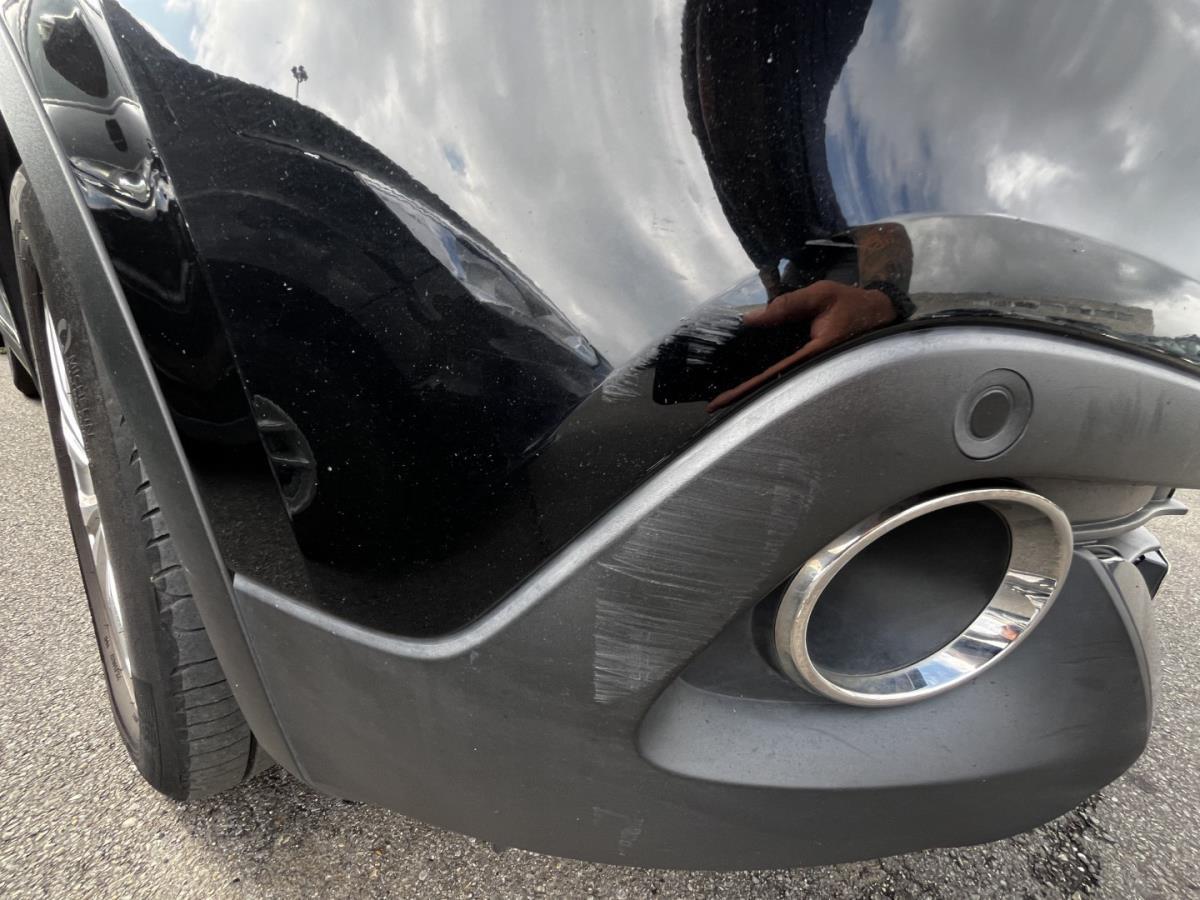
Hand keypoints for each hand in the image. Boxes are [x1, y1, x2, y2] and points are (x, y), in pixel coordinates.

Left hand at [706, 280, 895, 411]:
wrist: (879, 312)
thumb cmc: (851, 303)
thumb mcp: (820, 296)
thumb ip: (787, 306)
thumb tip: (750, 318)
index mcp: (814, 357)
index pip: (772, 377)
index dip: (746, 390)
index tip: (722, 402)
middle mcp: (812, 369)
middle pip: (772, 386)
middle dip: (744, 396)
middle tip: (715, 405)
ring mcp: (811, 368)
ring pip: (778, 381)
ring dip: (753, 388)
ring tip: (725, 397)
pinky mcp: (811, 362)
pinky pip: (785, 371)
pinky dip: (766, 376)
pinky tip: (748, 378)